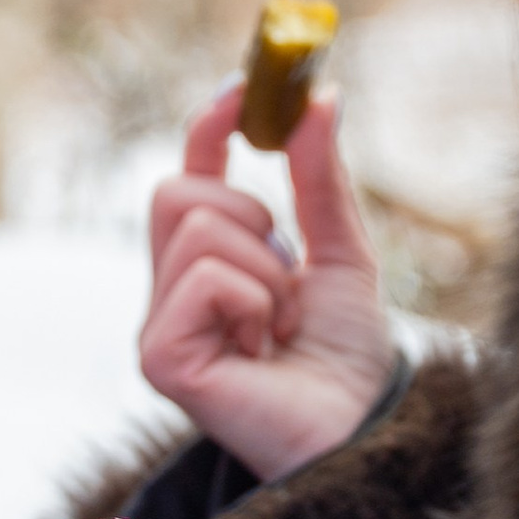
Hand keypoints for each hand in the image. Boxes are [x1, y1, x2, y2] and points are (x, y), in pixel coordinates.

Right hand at [139, 82, 396, 479]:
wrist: (360, 429)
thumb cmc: (348, 358)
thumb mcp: (341, 250)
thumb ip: (320, 178)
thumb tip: (319, 97)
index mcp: (208, 267)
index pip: (189, 177)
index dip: (206, 128)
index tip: (242, 89)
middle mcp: (171, 294)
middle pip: (175, 191)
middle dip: (249, 214)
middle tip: (285, 273)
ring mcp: (157, 326)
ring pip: (198, 228)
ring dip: (265, 270)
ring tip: (279, 327)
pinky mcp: (159, 356)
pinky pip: (205, 278)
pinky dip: (252, 302)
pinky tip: (261, 349)